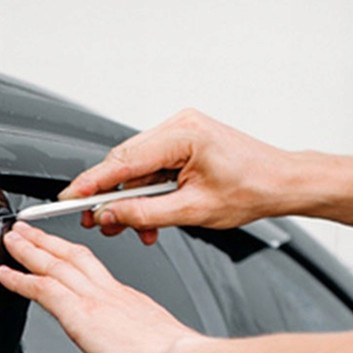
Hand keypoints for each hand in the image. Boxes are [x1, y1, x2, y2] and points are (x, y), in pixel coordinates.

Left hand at [0, 221, 201, 352]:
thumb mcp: (163, 343)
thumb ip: (147, 340)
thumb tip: (147, 352)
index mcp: (129, 300)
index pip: (93, 271)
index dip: (72, 257)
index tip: (60, 251)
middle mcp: (110, 292)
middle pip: (73, 256)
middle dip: (48, 241)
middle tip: (28, 229)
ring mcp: (94, 299)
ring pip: (54, 264)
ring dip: (29, 250)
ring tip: (10, 239)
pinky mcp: (80, 312)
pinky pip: (42, 288)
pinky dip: (21, 279)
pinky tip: (4, 274)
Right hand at [63, 109, 308, 243]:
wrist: (282, 183)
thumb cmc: (253, 189)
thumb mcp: (193, 211)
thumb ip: (145, 214)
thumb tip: (110, 215)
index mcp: (183, 135)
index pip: (122, 161)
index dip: (91, 183)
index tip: (69, 198)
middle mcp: (179, 125)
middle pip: (125, 162)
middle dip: (109, 196)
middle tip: (98, 222)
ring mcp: (181, 131)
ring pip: (137, 168)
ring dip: (131, 199)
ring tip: (130, 227)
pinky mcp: (184, 142)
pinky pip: (152, 167)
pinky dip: (147, 192)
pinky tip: (149, 216)